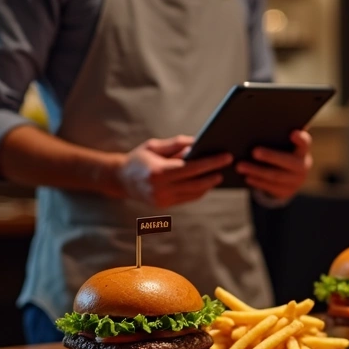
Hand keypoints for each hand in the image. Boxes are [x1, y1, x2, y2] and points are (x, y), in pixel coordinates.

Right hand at [113, 135, 231, 207]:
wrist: (119, 179)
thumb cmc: (138, 158)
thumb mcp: (154, 146)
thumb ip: (176, 144)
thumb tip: (199, 142)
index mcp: (157, 172)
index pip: (191, 168)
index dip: (211, 163)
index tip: (225, 157)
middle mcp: (160, 189)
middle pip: (196, 183)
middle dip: (214, 174)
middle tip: (228, 165)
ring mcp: (162, 199)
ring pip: (194, 193)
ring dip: (209, 184)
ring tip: (219, 173)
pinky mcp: (164, 205)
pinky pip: (188, 198)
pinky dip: (199, 190)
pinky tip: (207, 182)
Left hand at [235, 129, 312, 199]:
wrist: (289, 177)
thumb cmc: (281, 152)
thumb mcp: (282, 144)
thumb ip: (278, 135)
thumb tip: (261, 120)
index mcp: (302, 150)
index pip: (305, 142)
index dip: (300, 139)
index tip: (292, 133)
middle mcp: (303, 165)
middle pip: (287, 161)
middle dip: (270, 156)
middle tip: (253, 152)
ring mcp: (296, 181)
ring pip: (276, 176)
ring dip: (257, 171)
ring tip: (240, 166)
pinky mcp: (286, 192)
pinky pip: (270, 187)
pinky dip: (257, 182)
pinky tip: (246, 177)